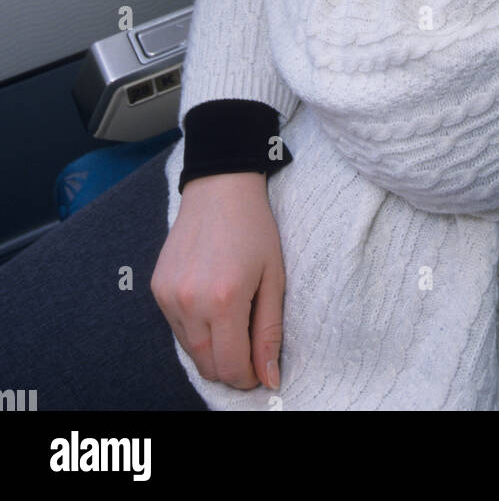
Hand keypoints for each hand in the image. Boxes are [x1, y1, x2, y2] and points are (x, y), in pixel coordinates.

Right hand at [151, 171, 284, 391]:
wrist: (220, 187)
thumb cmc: (254, 229)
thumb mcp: (273, 278)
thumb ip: (269, 332)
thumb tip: (269, 379)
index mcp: (225, 300)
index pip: (231, 366)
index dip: (248, 377)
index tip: (259, 370)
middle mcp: (191, 302)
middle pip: (207, 365)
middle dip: (230, 368)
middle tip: (248, 351)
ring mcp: (168, 295)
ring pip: (190, 350)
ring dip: (212, 350)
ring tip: (232, 322)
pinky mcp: (157, 288)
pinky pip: (175, 327)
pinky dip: (194, 330)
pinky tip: (212, 307)